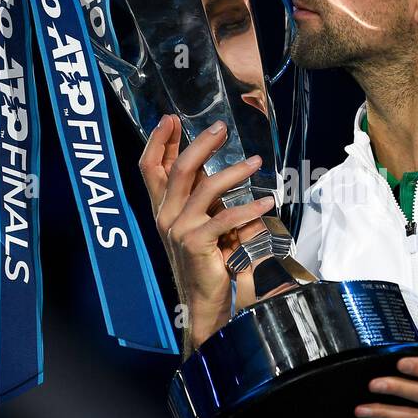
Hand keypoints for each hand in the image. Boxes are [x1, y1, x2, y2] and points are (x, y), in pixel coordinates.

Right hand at [137, 114, 272, 350]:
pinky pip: (225, 218)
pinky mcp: (197, 243)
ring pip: (205, 188)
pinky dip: (248, 208)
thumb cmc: (209, 257)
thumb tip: (210, 163)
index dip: (157, 141)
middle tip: (221, 129)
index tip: (170, 118)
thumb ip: (202, 194)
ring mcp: (179, 229)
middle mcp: (165, 215)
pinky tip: (266, 203)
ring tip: (257, 164)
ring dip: (234, 172)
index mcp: (163, 207)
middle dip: (200, 144)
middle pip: (179, 169)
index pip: (150, 167)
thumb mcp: (203, 219)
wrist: (206, 298)